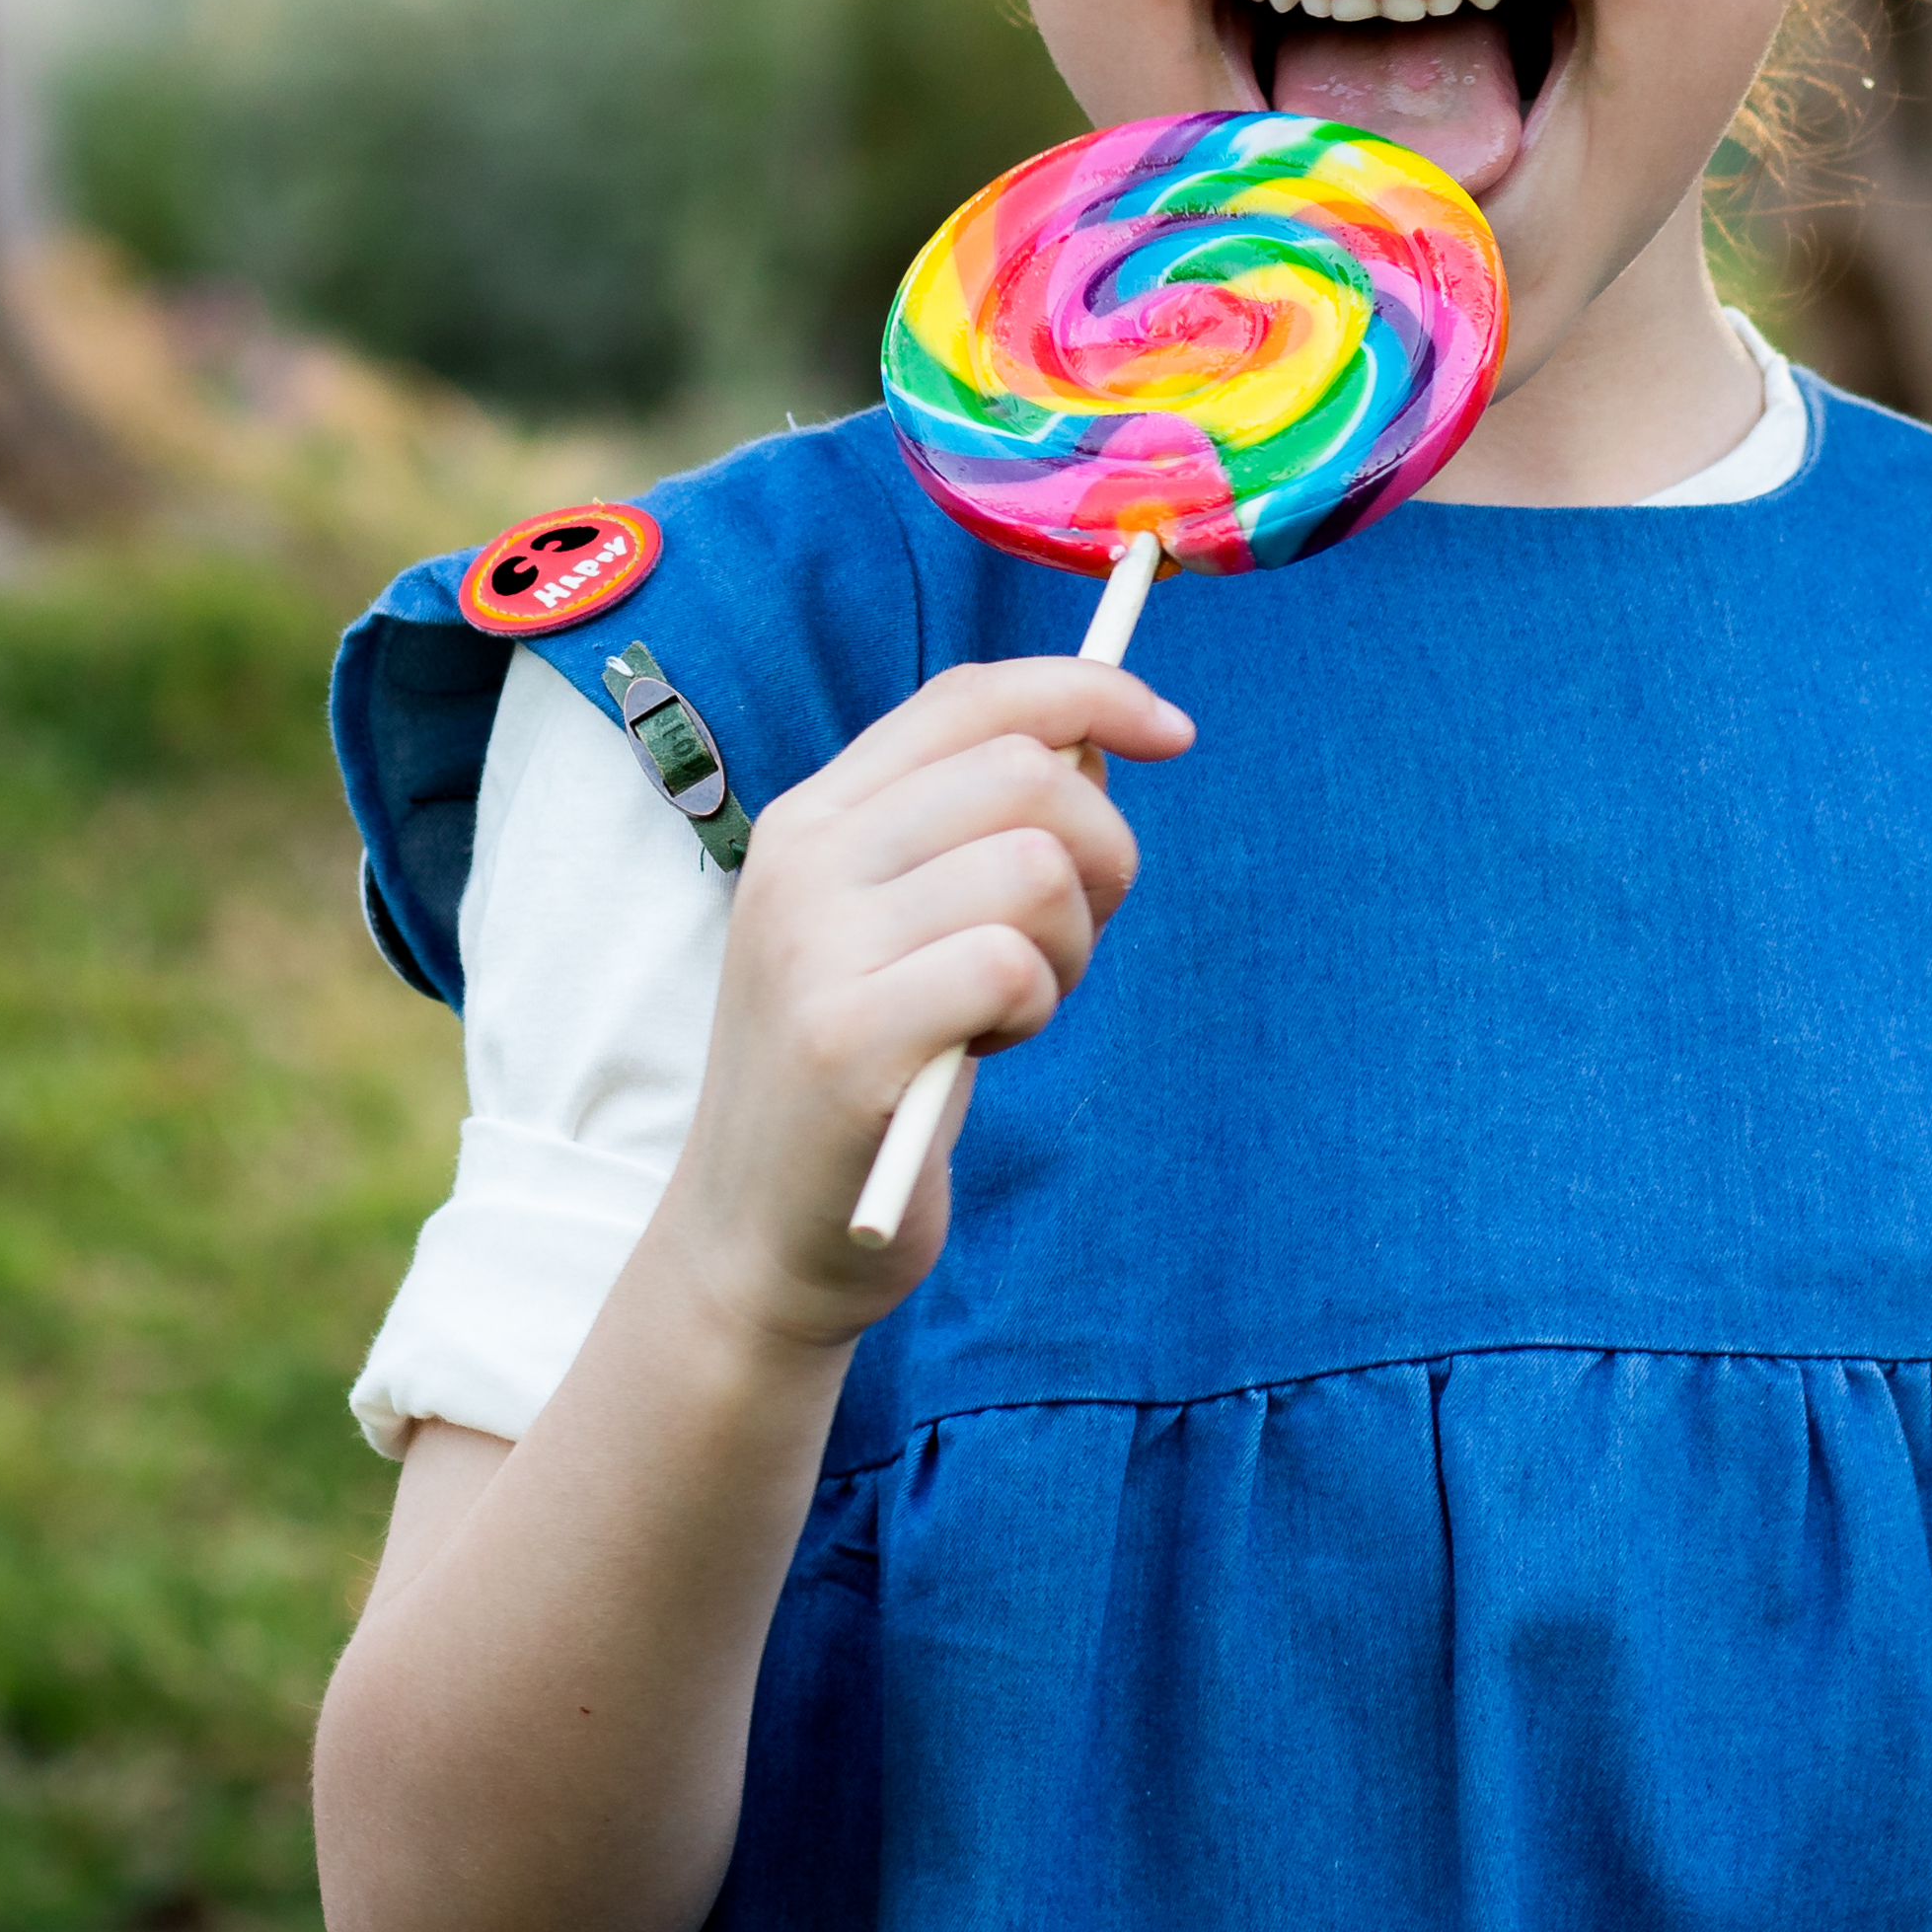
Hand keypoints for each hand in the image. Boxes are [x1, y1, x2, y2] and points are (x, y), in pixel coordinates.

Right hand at [652, 658, 1182, 1347]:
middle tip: (1070, 942)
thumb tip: (1098, 740)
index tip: (1173, 732)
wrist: (758, 1238)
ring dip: (1069, 946)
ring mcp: (816, 947)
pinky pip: (1010, 963)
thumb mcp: (902, 926)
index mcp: (815, 816)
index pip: (970, 696)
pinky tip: (985, 1047)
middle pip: (1026, 771)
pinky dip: (1034, 1005)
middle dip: (1100, 852)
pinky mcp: (847, 1040)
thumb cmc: (866, 1075)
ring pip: (1034, 866)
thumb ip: (977, 831)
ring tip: (1012, 1007)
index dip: (1089, 693)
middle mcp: (802, 859)